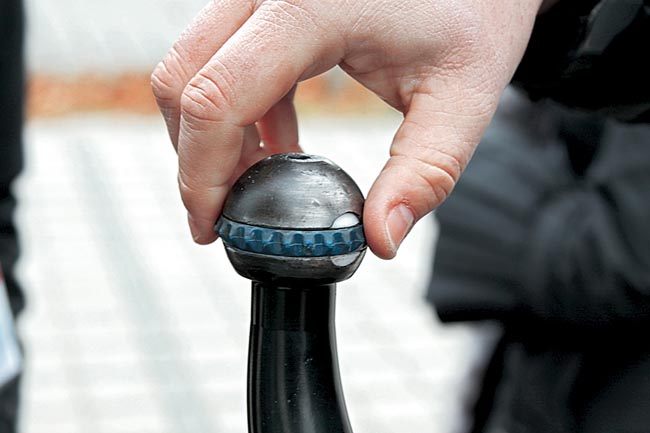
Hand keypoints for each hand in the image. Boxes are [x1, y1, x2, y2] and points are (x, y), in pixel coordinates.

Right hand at [152, 0, 543, 258]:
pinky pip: (223, 57)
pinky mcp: (270, 3)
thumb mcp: (461, 100)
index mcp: (311, 7)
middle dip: (193, 159)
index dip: (201, 173)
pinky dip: (235, 110)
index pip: (218, 96)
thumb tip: (380, 239)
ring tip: (258, 182)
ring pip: (192, 66)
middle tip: (224, 214)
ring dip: (210, 134)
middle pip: (184, 79)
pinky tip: (278, 144)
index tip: (211, 225)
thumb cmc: (475, 15)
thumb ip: (422, 175)